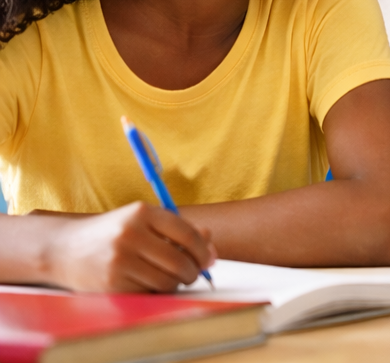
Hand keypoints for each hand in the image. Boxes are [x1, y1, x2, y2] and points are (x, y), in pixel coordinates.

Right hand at [44, 202, 215, 292]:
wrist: (64, 249)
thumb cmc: (112, 233)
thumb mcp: (141, 221)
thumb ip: (176, 228)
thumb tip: (210, 243)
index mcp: (142, 212)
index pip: (188, 234)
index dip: (204, 250)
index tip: (209, 259)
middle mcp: (130, 234)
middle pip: (180, 260)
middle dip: (193, 271)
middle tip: (193, 273)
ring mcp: (120, 259)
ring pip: (167, 280)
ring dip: (176, 283)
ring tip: (172, 278)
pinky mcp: (111, 282)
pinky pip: (148, 292)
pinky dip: (156, 291)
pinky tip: (150, 282)